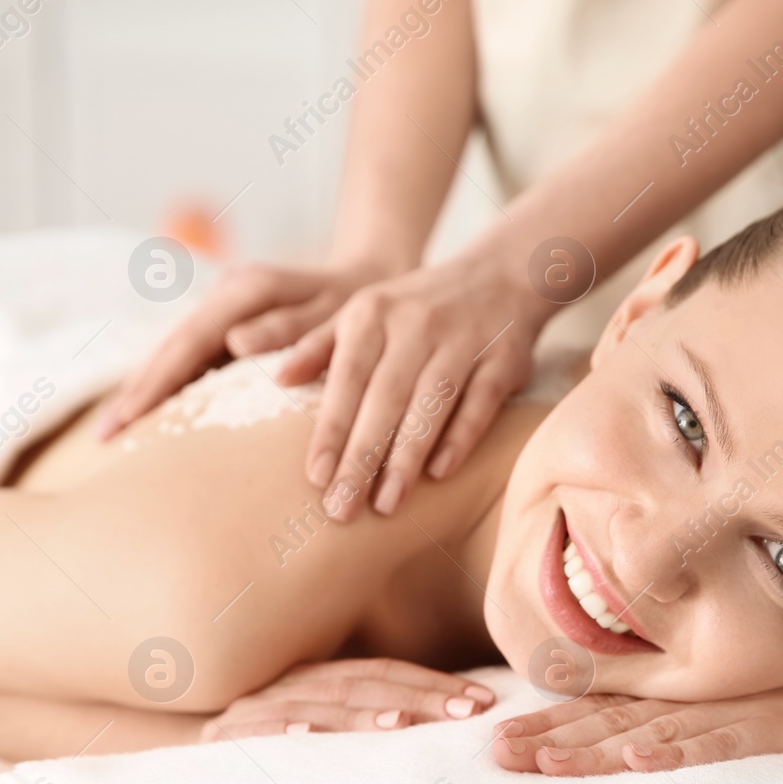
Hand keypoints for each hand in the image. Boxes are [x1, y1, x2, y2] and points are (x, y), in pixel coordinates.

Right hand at [93, 259, 394, 439]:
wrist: (375, 275)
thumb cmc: (363, 302)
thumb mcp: (337, 312)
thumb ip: (293, 328)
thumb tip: (236, 343)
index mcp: (248, 291)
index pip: (188, 343)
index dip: (155, 383)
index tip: (127, 419)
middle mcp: (229, 295)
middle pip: (171, 348)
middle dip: (137, 391)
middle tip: (103, 436)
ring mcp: (228, 310)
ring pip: (177, 353)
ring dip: (147, 390)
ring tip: (114, 432)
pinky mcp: (232, 325)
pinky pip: (194, 358)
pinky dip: (171, 386)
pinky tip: (153, 417)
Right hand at [201, 658, 495, 740]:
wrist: (176, 764)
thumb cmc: (261, 750)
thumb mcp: (312, 728)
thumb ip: (358, 720)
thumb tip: (433, 724)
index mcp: (314, 678)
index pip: (381, 673)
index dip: (431, 682)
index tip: (480, 700)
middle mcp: (287, 685)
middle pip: (360, 684)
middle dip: (418, 695)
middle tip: (466, 711)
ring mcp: (253, 709)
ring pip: (315, 703)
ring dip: (359, 713)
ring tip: (401, 723)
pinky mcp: (223, 739)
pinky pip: (255, 733)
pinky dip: (282, 730)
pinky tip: (308, 735)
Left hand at [279, 251, 545, 520]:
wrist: (500, 275)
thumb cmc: (415, 307)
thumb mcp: (363, 313)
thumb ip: (319, 345)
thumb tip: (279, 378)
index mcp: (372, 315)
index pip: (346, 378)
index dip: (331, 429)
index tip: (317, 476)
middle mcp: (415, 325)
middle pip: (385, 398)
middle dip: (362, 457)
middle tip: (343, 508)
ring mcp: (462, 341)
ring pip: (431, 404)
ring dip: (407, 457)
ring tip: (387, 505)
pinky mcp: (503, 359)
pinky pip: (480, 402)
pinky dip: (461, 437)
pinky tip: (440, 474)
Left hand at [491, 633, 782, 774]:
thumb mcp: (753, 695)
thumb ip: (703, 712)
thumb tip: (642, 735)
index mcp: (695, 691)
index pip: (610, 710)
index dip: (555, 722)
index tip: (501, 734)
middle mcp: (708, 697)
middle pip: (615, 722)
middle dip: (552, 738)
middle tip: (496, 754)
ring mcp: (745, 709)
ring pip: (656, 733)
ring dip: (595, 751)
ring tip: (542, 763)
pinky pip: (728, 741)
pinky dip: (683, 751)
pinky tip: (643, 758)